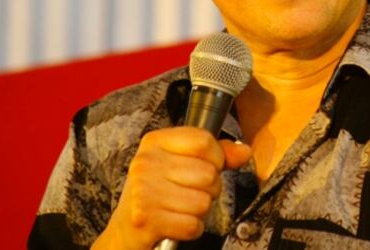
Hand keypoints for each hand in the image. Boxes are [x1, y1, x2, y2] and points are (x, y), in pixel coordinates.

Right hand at [93, 127, 252, 249]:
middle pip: (208, 173)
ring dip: (200, 211)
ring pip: (203, 202)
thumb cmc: (158, 190)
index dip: (216, 157)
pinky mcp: (145, 220)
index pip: (204, 141)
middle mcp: (145, 163)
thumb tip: (243, 152)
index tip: (208, 166)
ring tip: (182, 207)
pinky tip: (176, 222)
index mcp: (155, 142)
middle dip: (209, 189)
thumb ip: (216, 154)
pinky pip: (192, 225)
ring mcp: (143, 192)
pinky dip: (191, 228)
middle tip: (190, 192)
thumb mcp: (182, 163)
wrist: (126, 228)